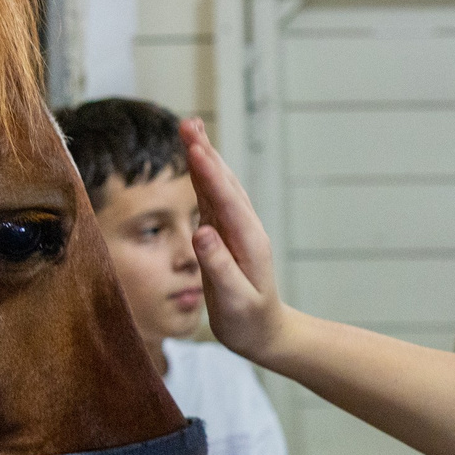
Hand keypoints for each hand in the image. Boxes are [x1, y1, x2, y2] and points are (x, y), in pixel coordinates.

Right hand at [183, 116, 287, 359]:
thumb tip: (203, 234)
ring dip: (205, 157)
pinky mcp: (226, 234)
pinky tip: (195, 160)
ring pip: (219, 186)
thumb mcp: (234, 300)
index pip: (226, 201)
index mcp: (248, 241)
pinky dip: (203, 176)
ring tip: (191, 129)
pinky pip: (213, 198)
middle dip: (205, 152)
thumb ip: (219, 267)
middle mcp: (244, 228)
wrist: (266, 332)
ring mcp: (236, 229)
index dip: (210, 174)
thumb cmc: (249, 322)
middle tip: (188, 122)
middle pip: (223, 183)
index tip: (195, 147)